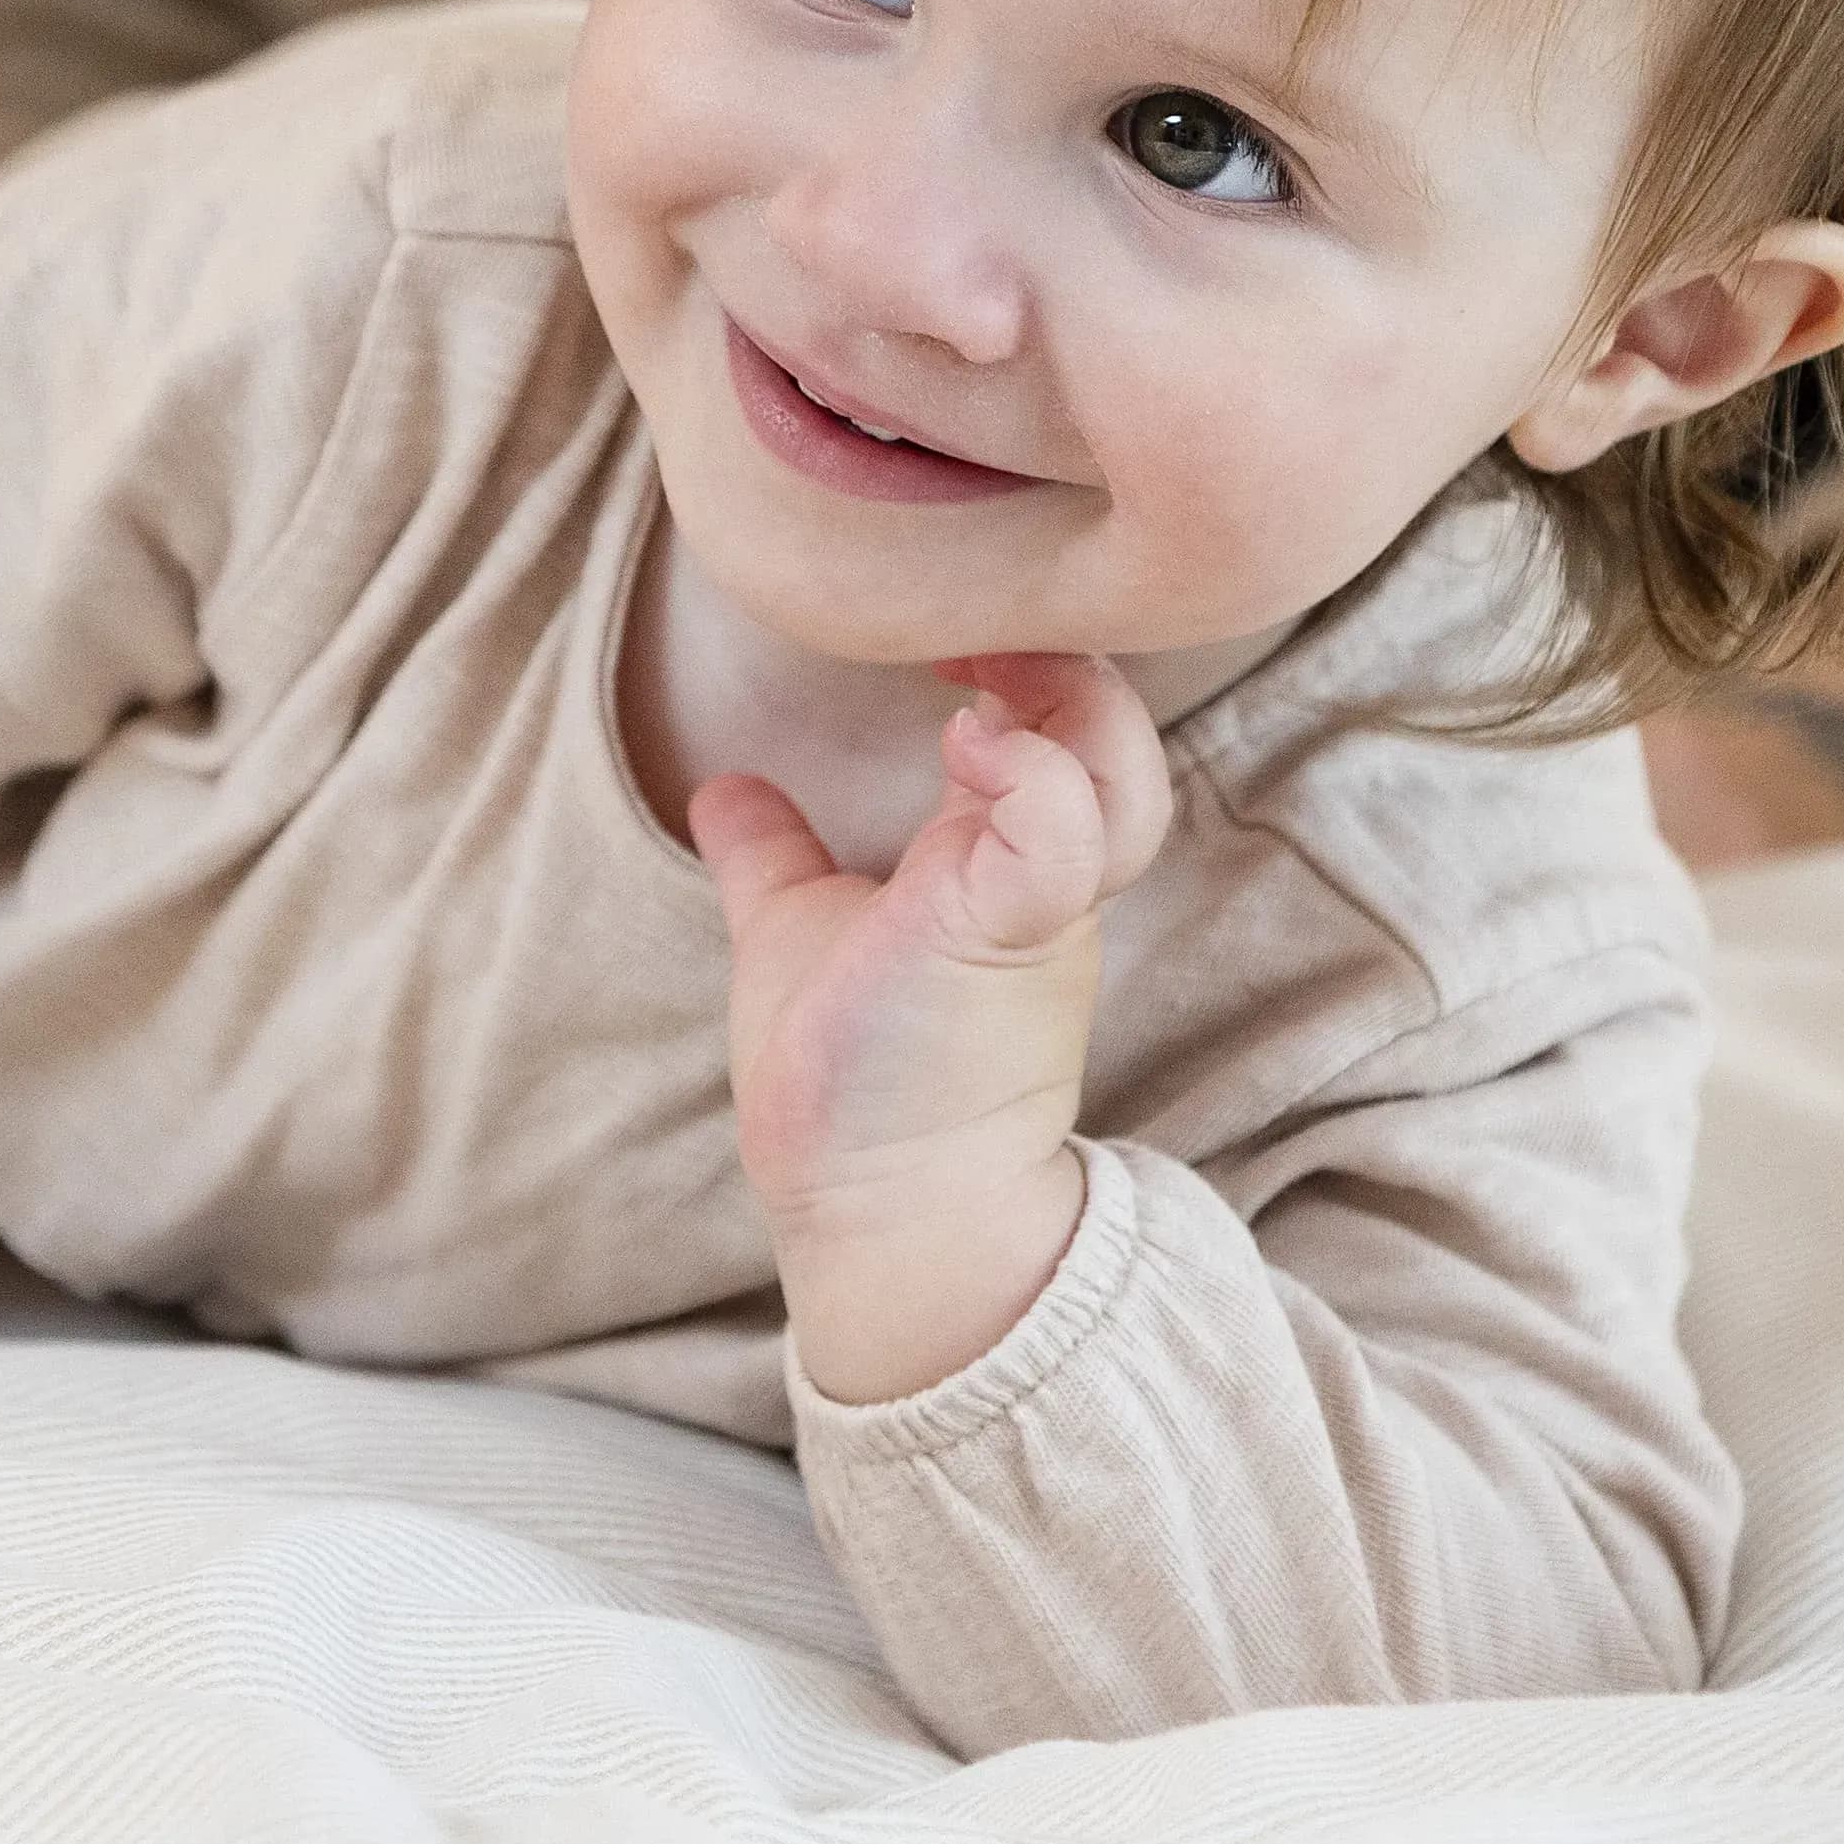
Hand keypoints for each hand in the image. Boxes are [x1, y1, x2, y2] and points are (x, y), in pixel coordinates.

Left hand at [695, 652, 1168, 1404]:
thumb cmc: (851, 1086)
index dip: (1024, 662)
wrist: (875, 1214)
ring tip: (979, 674)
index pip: (1059, 729)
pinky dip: (1031, 773)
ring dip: (1067, 703)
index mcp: (1002, 864)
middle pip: (1115, 739)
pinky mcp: (1012, 939)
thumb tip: (722, 788)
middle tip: (973, 629)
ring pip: (1120, 778)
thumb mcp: (800, 932)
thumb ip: (776, 858)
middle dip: (1067, 662)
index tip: (943, 630)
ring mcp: (1036, 911)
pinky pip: (1062, 837)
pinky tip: (968, 736)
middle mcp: (1041, 881)